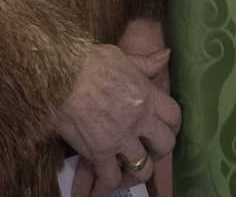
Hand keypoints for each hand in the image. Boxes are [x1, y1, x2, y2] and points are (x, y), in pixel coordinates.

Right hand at [53, 43, 180, 196]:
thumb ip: (146, 63)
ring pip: (143, 168)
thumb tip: (167, 54)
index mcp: (147, 95)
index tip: (163, 125)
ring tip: (128, 162)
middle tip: (147, 145)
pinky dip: (111, 180)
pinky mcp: (99, 152)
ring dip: (137, 167)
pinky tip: (106, 172)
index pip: (174, 116)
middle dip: (159, 147)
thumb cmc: (90, 61)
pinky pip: (112, 178)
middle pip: (165, 145)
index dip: (172, 123)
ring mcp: (120, 138)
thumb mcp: (123, 56)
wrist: (61, 73)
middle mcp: (139, 120)